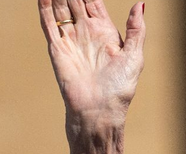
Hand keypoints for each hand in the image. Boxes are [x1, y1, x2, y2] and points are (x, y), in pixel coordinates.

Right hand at [37, 0, 145, 136]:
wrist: (99, 111)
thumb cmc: (120, 88)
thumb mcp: (134, 56)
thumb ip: (136, 29)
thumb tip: (141, 3)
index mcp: (105, 33)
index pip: (92, 2)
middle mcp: (86, 33)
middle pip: (74, 1)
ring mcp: (70, 40)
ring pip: (60, 8)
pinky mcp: (57, 49)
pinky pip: (48, 24)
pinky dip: (44, 7)